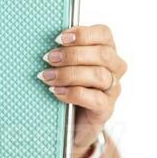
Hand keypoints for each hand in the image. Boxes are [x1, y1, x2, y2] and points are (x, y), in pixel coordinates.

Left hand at [38, 24, 126, 157]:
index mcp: (105, 51)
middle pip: (102, 54)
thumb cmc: (68, 87)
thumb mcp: (66, 67)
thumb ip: (62, 53)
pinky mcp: (106, 109)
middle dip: (73, 55)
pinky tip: (56, 92)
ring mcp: (112, 89)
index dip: (82, 33)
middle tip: (49, 58)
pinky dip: (73, 93)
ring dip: (70, 74)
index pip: (103, 34)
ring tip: (47, 77)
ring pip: (99, 75)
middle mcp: (114, 68)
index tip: (59, 38)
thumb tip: (42, 42)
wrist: (72, 124)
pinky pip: (95, 99)